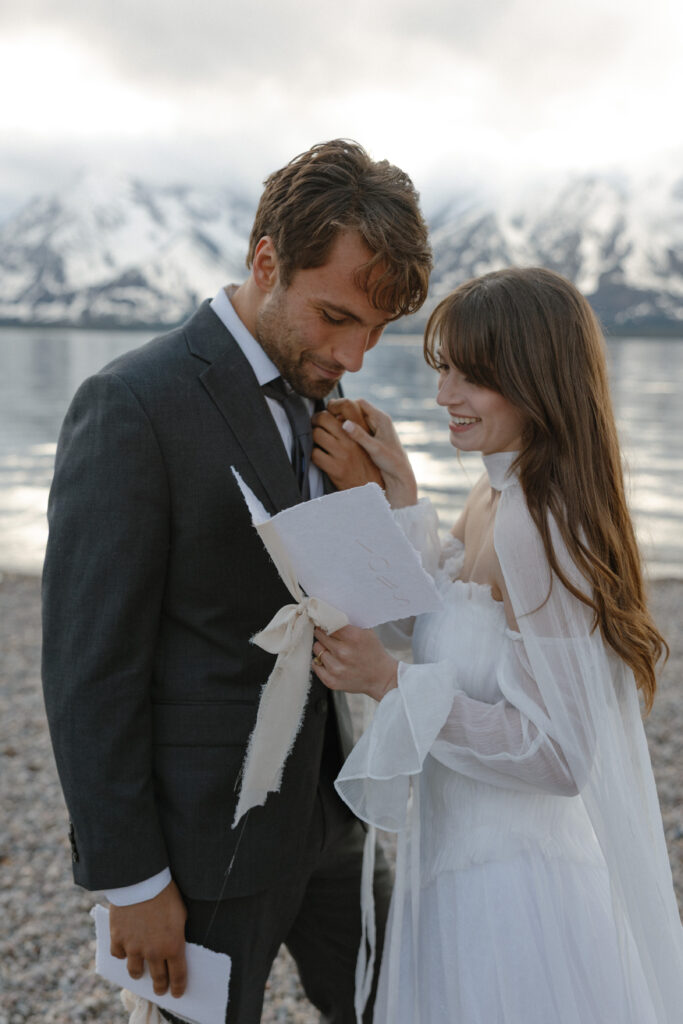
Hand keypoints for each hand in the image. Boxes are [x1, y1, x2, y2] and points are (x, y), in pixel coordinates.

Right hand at [109, 880, 187, 997]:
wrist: (141, 880)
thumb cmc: (166, 893)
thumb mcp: (180, 914)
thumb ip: (177, 933)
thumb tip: (174, 944)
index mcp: (173, 946)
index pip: (178, 975)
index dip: (178, 987)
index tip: (177, 993)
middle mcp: (153, 952)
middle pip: (157, 978)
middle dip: (160, 986)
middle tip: (160, 990)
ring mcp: (134, 947)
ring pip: (135, 971)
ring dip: (139, 973)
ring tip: (140, 972)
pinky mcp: (118, 939)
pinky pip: (119, 955)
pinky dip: (123, 954)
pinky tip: (125, 951)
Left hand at [312, 398, 384, 489]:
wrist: (370, 489)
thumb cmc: (366, 463)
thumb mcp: (367, 441)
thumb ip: (354, 426)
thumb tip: (335, 412)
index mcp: (362, 430)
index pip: (347, 405)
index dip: (333, 405)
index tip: (329, 411)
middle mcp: (353, 440)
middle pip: (324, 417)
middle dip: (316, 419)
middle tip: (316, 424)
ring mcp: (344, 453)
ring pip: (316, 434)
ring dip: (314, 437)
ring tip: (318, 441)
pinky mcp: (336, 468)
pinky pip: (315, 454)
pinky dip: (314, 454)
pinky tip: (320, 456)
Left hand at [312, 625, 397, 701]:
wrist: (381, 677)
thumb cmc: (373, 652)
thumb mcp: (366, 632)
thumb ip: (349, 622)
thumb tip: (329, 611)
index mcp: (353, 637)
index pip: (327, 622)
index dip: (326, 621)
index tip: (324, 622)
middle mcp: (343, 652)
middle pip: (320, 634)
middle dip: (323, 633)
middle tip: (330, 636)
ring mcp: (336, 668)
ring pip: (317, 648)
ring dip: (322, 648)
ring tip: (333, 650)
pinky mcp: (331, 681)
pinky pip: (314, 665)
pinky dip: (320, 662)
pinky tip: (331, 661)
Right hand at [336, 399, 417, 508]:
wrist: (401, 474)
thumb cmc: (391, 462)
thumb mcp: (374, 448)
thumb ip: (360, 436)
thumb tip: (344, 423)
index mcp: (381, 419)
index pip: (359, 403)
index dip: (344, 405)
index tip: (330, 410)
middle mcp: (380, 420)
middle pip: (357, 408)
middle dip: (343, 412)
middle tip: (329, 417)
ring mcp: (377, 427)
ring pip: (357, 417)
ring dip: (346, 420)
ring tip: (332, 426)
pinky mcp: (375, 435)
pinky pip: (360, 426)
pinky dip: (350, 428)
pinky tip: (342, 436)